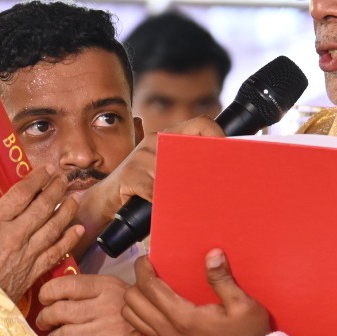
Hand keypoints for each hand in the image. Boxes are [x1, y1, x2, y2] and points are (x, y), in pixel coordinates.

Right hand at [0, 168, 83, 300]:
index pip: (20, 194)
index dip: (36, 180)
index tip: (46, 171)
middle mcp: (14, 234)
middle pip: (41, 207)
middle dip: (55, 190)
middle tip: (64, 180)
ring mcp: (26, 253)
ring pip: (53, 227)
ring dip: (66, 211)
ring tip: (75, 199)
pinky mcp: (33, 271)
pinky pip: (56, 252)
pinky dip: (69, 240)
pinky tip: (78, 230)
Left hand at [37, 272, 139, 335]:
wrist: (160, 328)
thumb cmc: (129, 307)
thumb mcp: (113, 287)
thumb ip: (87, 288)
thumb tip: (56, 290)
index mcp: (104, 286)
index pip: (65, 285)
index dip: (47, 292)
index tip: (45, 299)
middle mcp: (103, 307)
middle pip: (59, 311)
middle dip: (45, 318)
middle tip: (44, 321)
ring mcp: (105, 331)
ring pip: (63, 335)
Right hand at [74, 115, 224, 250]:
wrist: (104, 200)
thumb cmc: (142, 189)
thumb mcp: (167, 175)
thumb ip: (187, 171)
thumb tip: (226, 180)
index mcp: (169, 137)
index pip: (201, 124)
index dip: (219, 135)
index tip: (232, 155)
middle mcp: (156, 140)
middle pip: (191, 148)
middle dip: (205, 170)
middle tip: (215, 188)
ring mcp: (141, 156)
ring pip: (174, 173)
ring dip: (183, 192)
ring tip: (189, 205)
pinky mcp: (130, 174)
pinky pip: (155, 190)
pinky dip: (163, 203)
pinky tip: (167, 211)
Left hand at [123, 250, 270, 335]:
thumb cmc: (249, 334)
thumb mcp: (243, 304)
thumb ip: (223, 279)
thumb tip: (212, 254)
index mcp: (184, 317)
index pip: (149, 287)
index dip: (143, 269)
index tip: (147, 259)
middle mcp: (168, 332)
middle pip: (133, 302)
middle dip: (138, 283)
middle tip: (152, 275)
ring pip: (131, 321)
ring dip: (135, 304)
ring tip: (149, 295)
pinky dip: (135, 335)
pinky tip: (145, 325)